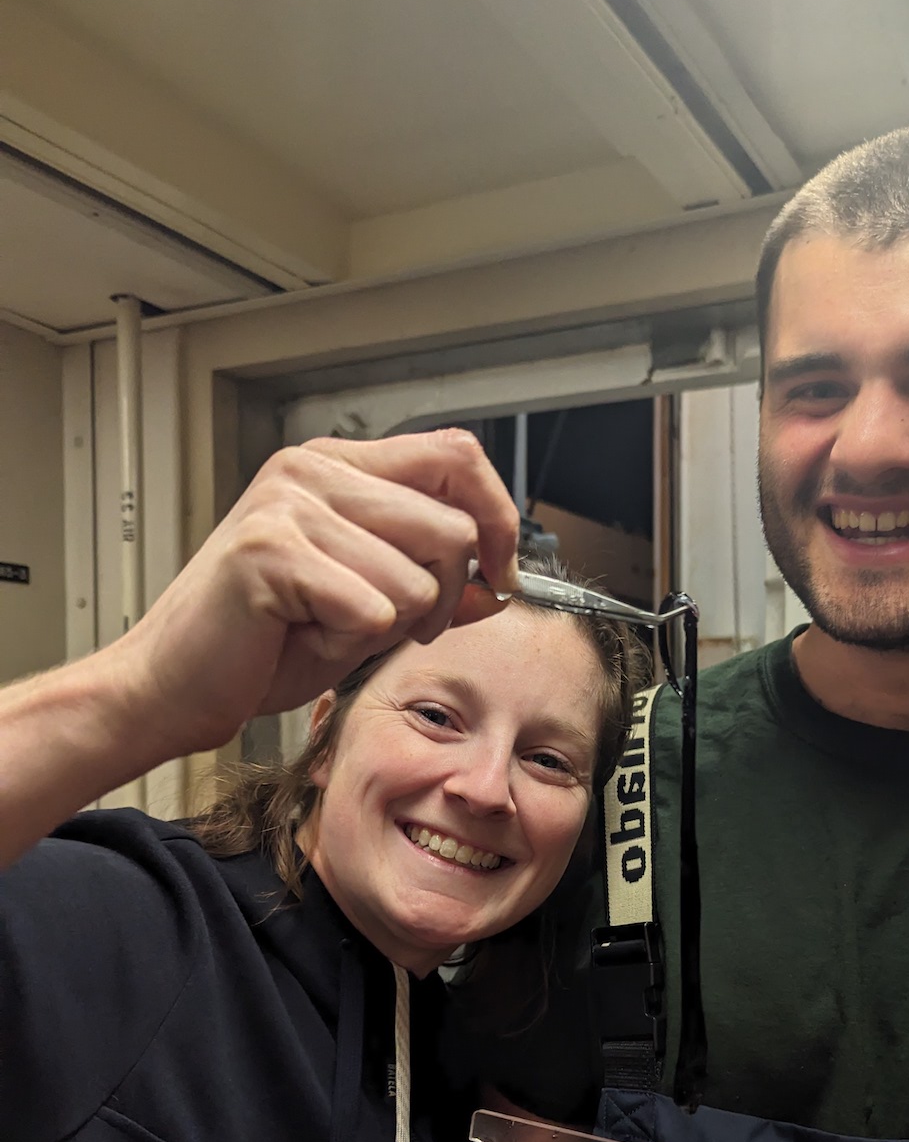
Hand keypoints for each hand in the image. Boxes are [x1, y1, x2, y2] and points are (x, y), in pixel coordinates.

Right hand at [109, 432, 520, 758]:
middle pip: (453, 527)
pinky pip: (374, 612)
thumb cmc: (260, 645)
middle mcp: (313, 472)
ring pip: (418, 578)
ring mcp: (289, 505)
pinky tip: (299, 637)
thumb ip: (433, 586)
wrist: (173, 684)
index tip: (502, 573)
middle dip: (445, 597)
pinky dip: (347, 644)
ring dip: (387, 627)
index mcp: (338, 469)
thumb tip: (500, 582)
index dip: (498, 516)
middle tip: (390, 627)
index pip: (456, 457)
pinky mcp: (271, 552)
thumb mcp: (369, 611)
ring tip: (323, 628)